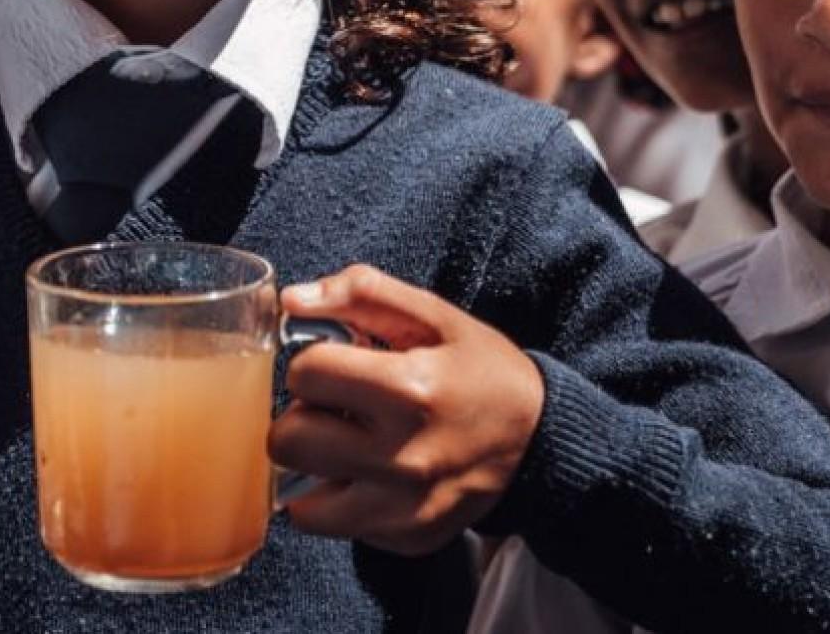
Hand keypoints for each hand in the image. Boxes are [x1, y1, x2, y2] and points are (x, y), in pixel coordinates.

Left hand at [267, 264, 544, 555]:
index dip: (312, 362)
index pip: (304, 374)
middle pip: (288, 441)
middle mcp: (404, 457)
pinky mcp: (407, 537)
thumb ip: (362, 292)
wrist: (541, 441)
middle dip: (302, 417)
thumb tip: (292, 300)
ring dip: (313, 468)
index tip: (336, 365)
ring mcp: (404, 507)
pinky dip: (341, 500)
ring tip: (344, 445)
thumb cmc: (482, 372)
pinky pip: (337, 525)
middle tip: (333, 409)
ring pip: (300, 500)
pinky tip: (371, 474)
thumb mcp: (435, 316)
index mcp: (410, 390)